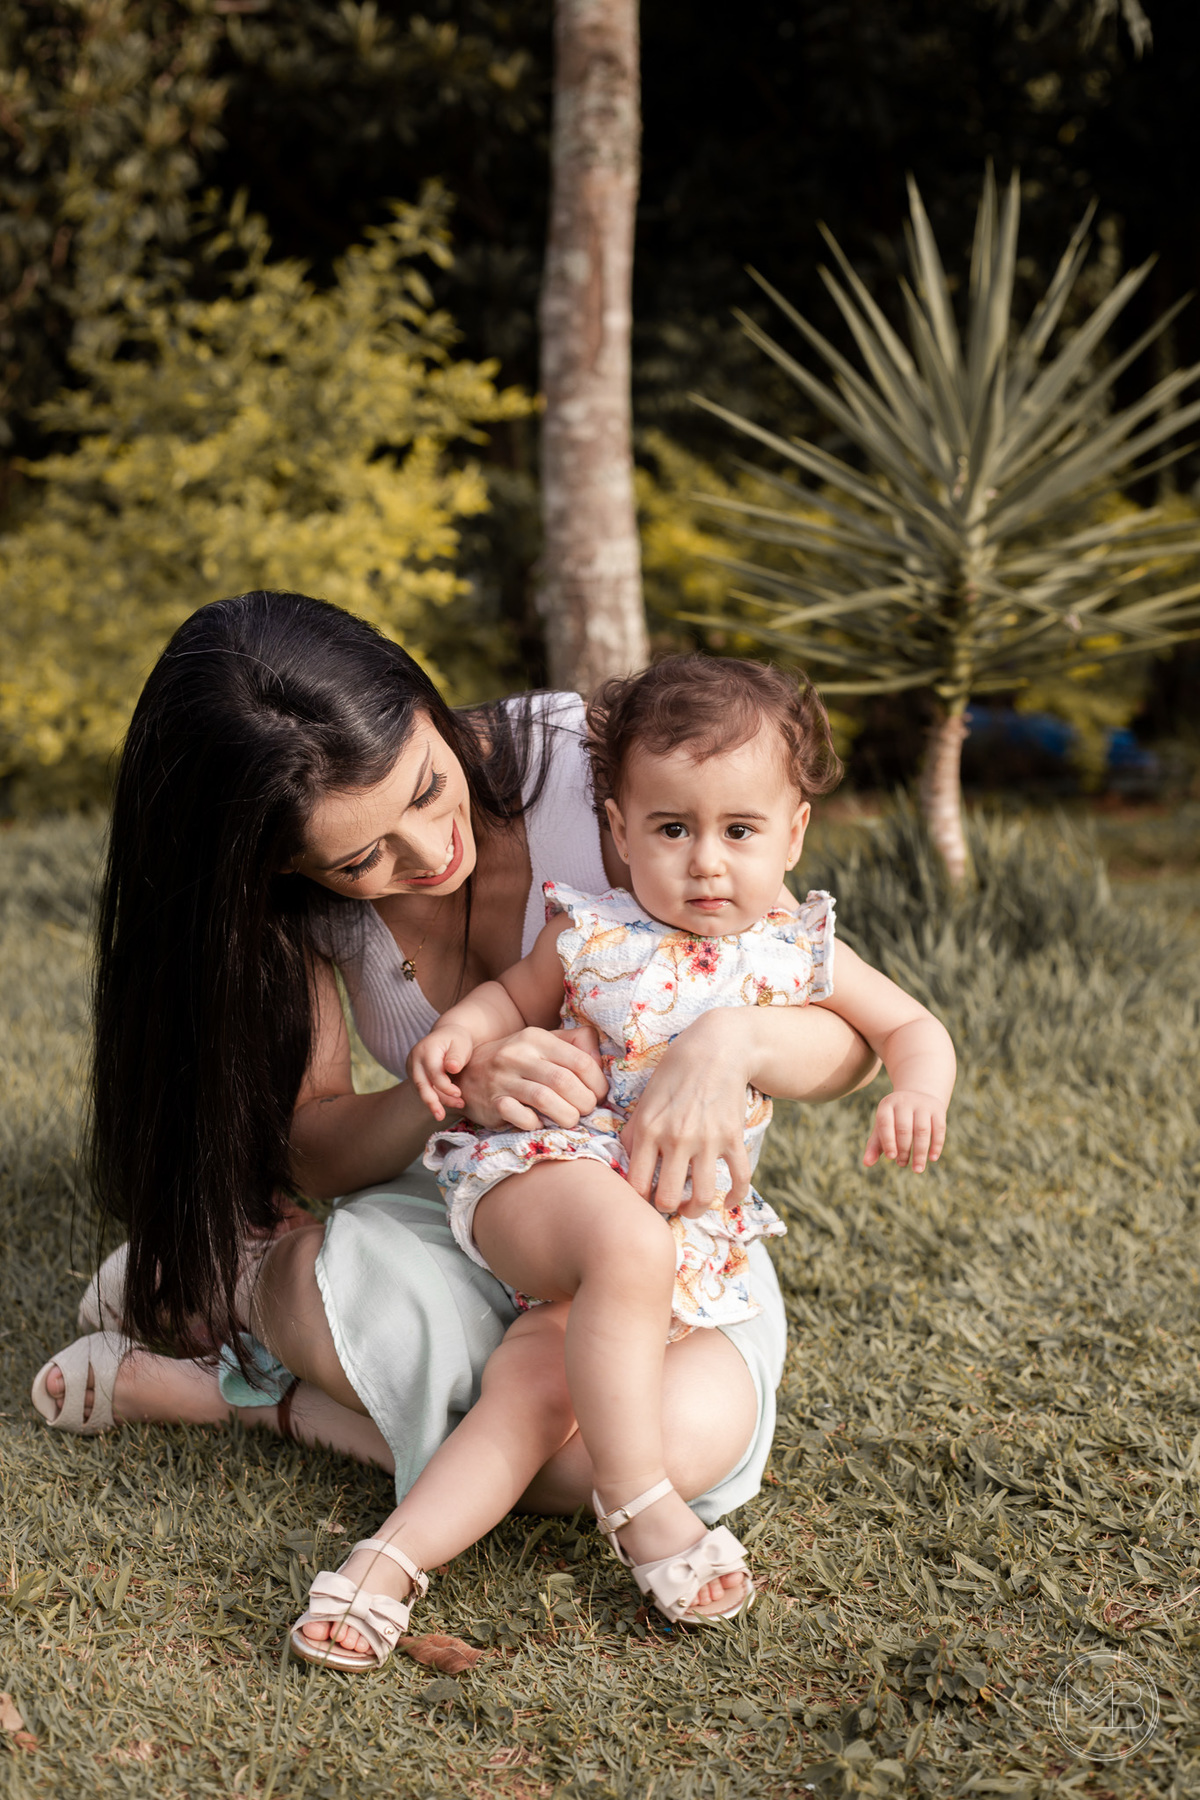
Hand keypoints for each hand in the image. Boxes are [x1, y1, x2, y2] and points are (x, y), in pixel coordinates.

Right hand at [407, 1024, 476, 1120]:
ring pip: (421, 1090)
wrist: (447, 1034)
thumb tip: (452, 1068)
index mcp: (426, 1050)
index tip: (459, 1093)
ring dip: (436, 1102)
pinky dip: (435, 1097)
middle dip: (432, 1102)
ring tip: (456, 1106)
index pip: (433, 1073)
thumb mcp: (461, 1043)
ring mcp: (412, 1067)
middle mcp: (414, 1059)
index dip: (445, 1086)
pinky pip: (423, 1089)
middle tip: (442, 1116)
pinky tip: (449, 1102)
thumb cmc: (457, 1040)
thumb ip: (457, 1056)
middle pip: (421, 1084)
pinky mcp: (414, 1075)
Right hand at [454, 1024, 605, 1130]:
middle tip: (587, 1110)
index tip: (599, 1094)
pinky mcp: (492, 1103)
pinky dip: (537, 1124)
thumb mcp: (543, 1042)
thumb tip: (601, 1061)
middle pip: (565, 1082)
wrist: (466, 1073)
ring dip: (566, 1116)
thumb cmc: (516, 1060)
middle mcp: (518, 1055)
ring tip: (571, 1120)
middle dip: (585, 1102)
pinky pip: (521, 1117)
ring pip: (545, 1099)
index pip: (580, 1061)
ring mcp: (502, 1079)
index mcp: (536, 1038)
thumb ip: (575, 1044)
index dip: (598, 1083)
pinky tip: (541, 1124)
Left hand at [621, 1010, 752, 1219]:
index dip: (638, 1201)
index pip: (636, 1184)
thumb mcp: (645, 1100)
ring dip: (696, 1210)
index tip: (643, 1200)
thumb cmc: (675, 1073)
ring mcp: (707, 1140)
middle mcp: (676, 1138)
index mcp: (648, 1129)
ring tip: (692, 1208)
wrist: (716, 1048)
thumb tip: (621, 1163)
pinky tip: (728, 1201)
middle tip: (668, 1205)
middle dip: (666, 1209)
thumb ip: (632, 1133)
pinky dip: (735, 1196)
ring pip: (702, 1196)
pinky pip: (739, 1178)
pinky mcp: (733, 1137)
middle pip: (667, 1198)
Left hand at [863, 1089, 946, 1173]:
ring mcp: (923, 1104)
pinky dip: (936, 1145)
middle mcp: (904, 1101)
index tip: (891, 1157)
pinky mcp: (938, 1109)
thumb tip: (866, 1163)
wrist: (918, 1098)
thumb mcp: (883, 1129)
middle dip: (904, 1150)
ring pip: (922, 1130)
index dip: (888, 1141)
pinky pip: (939, 1129)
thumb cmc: (895, 1120)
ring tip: (917, 1169)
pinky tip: (932, 1159)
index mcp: (887, 1105)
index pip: (885, 1123)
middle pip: (904, 1129)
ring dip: (920, 1152)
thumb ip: (874, 1146)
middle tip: (902, 1164)